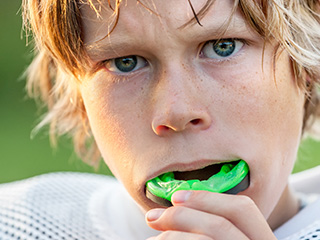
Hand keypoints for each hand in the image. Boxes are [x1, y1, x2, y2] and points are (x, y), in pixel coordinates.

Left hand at [145, 191, 275, 239]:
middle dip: (181, 216)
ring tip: (153, 238)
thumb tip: (177, 206)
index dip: (207, 198)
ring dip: (171, 235)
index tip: (176, 197)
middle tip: (152, 217)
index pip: (243, 209)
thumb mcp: (228, 237)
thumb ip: (214, 227)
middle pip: (220, 224)